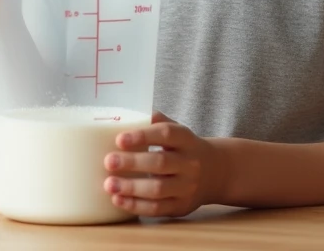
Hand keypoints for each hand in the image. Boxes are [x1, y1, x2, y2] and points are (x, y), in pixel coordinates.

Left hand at [102, 113, 223, 217]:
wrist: (215, 172)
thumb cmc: (185, 148)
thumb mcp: (178, 131)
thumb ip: (157, 122)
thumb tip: (129, 115)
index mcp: (186, 139)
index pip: (166, 134)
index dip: (143, 136)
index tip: (119, 139)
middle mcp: (190, 163)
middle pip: (160, 163)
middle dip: (132, 163)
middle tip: (109, 161)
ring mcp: (187, 187)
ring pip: (158, 189)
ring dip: (131, 187)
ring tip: (109, 184)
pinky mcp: (181, 206)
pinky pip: (157, 208)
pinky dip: (136, 205)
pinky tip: (118, 199)